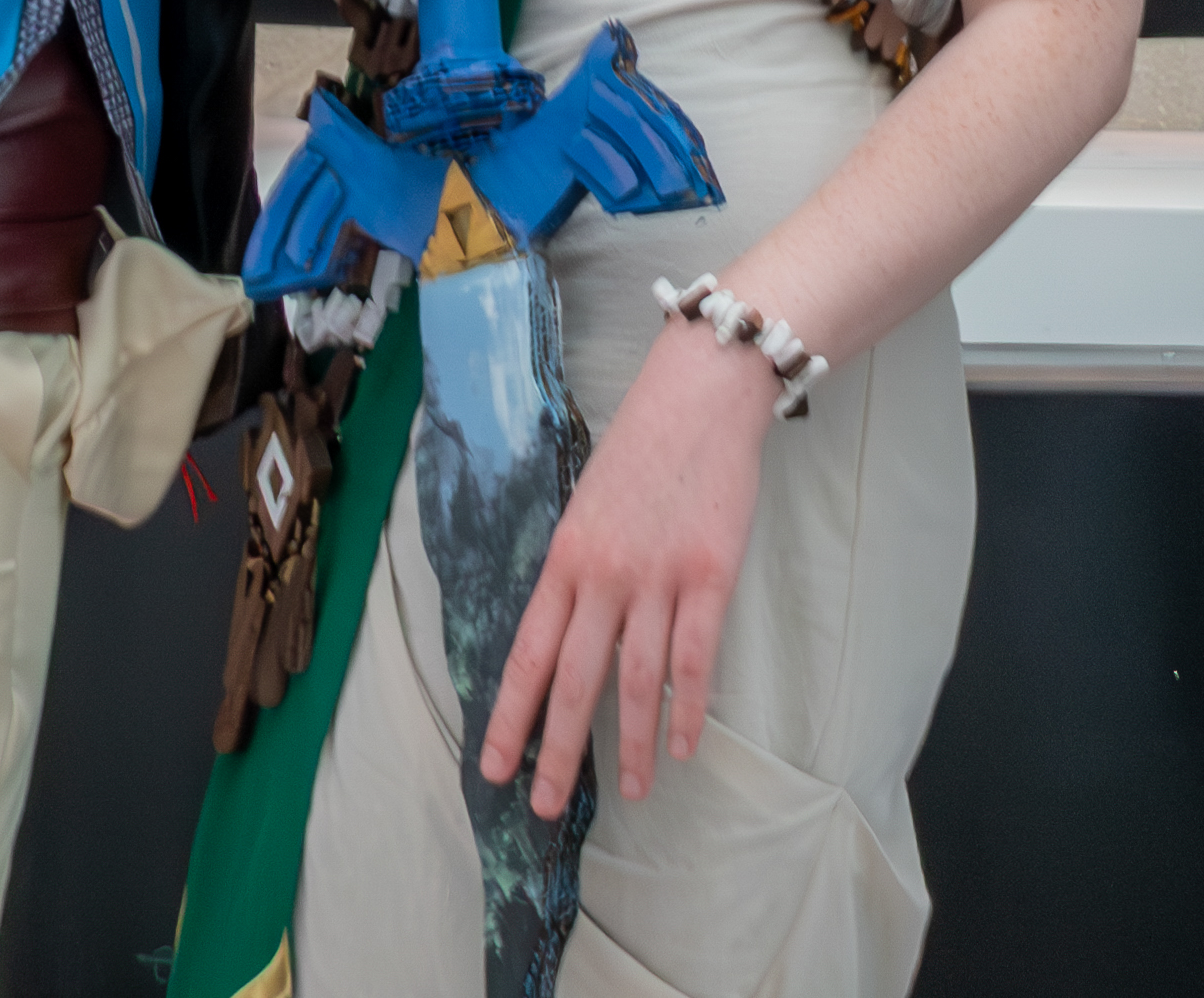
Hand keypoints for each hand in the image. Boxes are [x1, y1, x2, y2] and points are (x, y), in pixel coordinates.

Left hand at [477, 319, 779, 817]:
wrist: (699, 396)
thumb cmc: (642, 449)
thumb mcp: (587, 507)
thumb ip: (576, 572)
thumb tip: (565, 639)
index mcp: (564, 558)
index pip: (527, 654)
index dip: (509, 716)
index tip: (493, 766)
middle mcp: (602, 575)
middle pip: (576, 681)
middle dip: (560, 751)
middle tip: (547, 807)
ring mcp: (657, 578)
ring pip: (636, 681)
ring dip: (631, 746)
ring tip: (631, 792)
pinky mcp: (709, 576)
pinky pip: (695, 659)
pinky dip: (689, 710)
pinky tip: (685, 746)